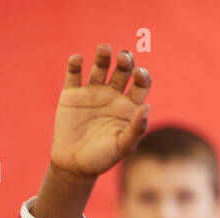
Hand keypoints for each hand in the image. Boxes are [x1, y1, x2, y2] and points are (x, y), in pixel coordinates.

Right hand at [50, 44, 151, 181]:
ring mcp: (92, 92)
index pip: (140, 84)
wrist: (74, 166)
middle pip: (122, 70)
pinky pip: (74, 74)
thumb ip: (136, 128)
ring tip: (104, 49)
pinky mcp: (72, 94)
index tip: (138, 73)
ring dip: (103, 56)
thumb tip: (147, 107)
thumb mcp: (123, 146)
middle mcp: (112, 95)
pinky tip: (78, 60)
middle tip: (123, 58)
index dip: (141, 76)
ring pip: (100, 66)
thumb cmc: (103, 159)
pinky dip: (75, 64)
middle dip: (125, 61)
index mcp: (129, 106)